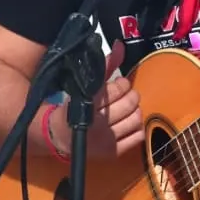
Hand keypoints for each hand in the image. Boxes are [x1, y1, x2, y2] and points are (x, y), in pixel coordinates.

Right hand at [50, 41, 143, 158]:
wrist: (61, 137)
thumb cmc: (75, 107)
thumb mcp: (87, 85)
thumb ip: (105, 66)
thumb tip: (120, 46)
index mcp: (88, 104)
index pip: (116, 90)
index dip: (122, 83)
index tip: (119, 83)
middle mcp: (97, 124)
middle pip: (130, 103)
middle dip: (130, 95)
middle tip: (124, 94)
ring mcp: (106, 140)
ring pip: (136, 119)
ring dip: (134, 110)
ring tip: (126, 108)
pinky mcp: (113, 152)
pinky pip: (138, 136)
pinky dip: (137, 127)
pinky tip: (127, 123)